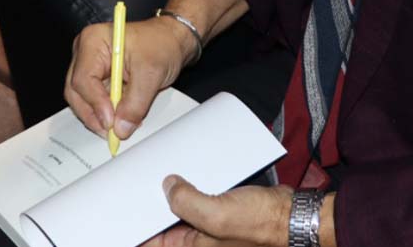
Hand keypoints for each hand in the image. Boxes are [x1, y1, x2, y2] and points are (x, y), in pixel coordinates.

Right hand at [64, 17, 197, 138]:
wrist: (171, 40)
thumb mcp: (151, 73)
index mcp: (94, 41)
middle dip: (93, 115)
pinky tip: (120, 119)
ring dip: (99, 116)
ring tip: (120, 126)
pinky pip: (94, 101)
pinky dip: (106, 113)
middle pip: (76, 92)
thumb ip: (135, 103)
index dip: (95, 103)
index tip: (110, 122)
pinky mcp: (97, 78)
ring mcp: (89, 66)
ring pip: (82, 100)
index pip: (83, 78)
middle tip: (112, 132)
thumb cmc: (161, 44)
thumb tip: (120, 128)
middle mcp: (86, 53)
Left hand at [140, 177, 292, 246]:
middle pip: (163, 224)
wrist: (292, 215)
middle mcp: (197, 240)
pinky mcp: (220, 210)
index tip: (120, 212)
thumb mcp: (217, 214)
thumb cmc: (262, 225)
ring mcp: (208, 226)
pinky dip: (191, 186)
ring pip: (180, 209)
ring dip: (173, 193)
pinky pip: (198, 198)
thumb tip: (168, 186)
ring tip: (161, 175)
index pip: (151, 243)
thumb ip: (186, 202)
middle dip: (152, 205)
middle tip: (138, 184)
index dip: (135, 229)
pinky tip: (186, 172)